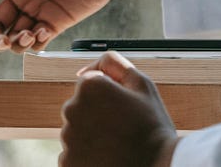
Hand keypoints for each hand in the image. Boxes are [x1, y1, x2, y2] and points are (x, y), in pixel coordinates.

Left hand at [60, 52, 177, 166]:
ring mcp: (68, 137)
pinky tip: (106, 159)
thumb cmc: (152, 127)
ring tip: (116, 146)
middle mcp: (72, 108)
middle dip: (97, 117)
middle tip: (122, 131)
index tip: (124, 113)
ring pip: (77, 132)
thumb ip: (113, 64)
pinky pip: (74, 155)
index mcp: (89, 86)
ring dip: (92, 137)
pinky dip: (87, 157)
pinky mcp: (67, 161)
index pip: (90, 86)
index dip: (110, 99)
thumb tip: (83, 71)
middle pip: (81, 109)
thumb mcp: (142, 84)